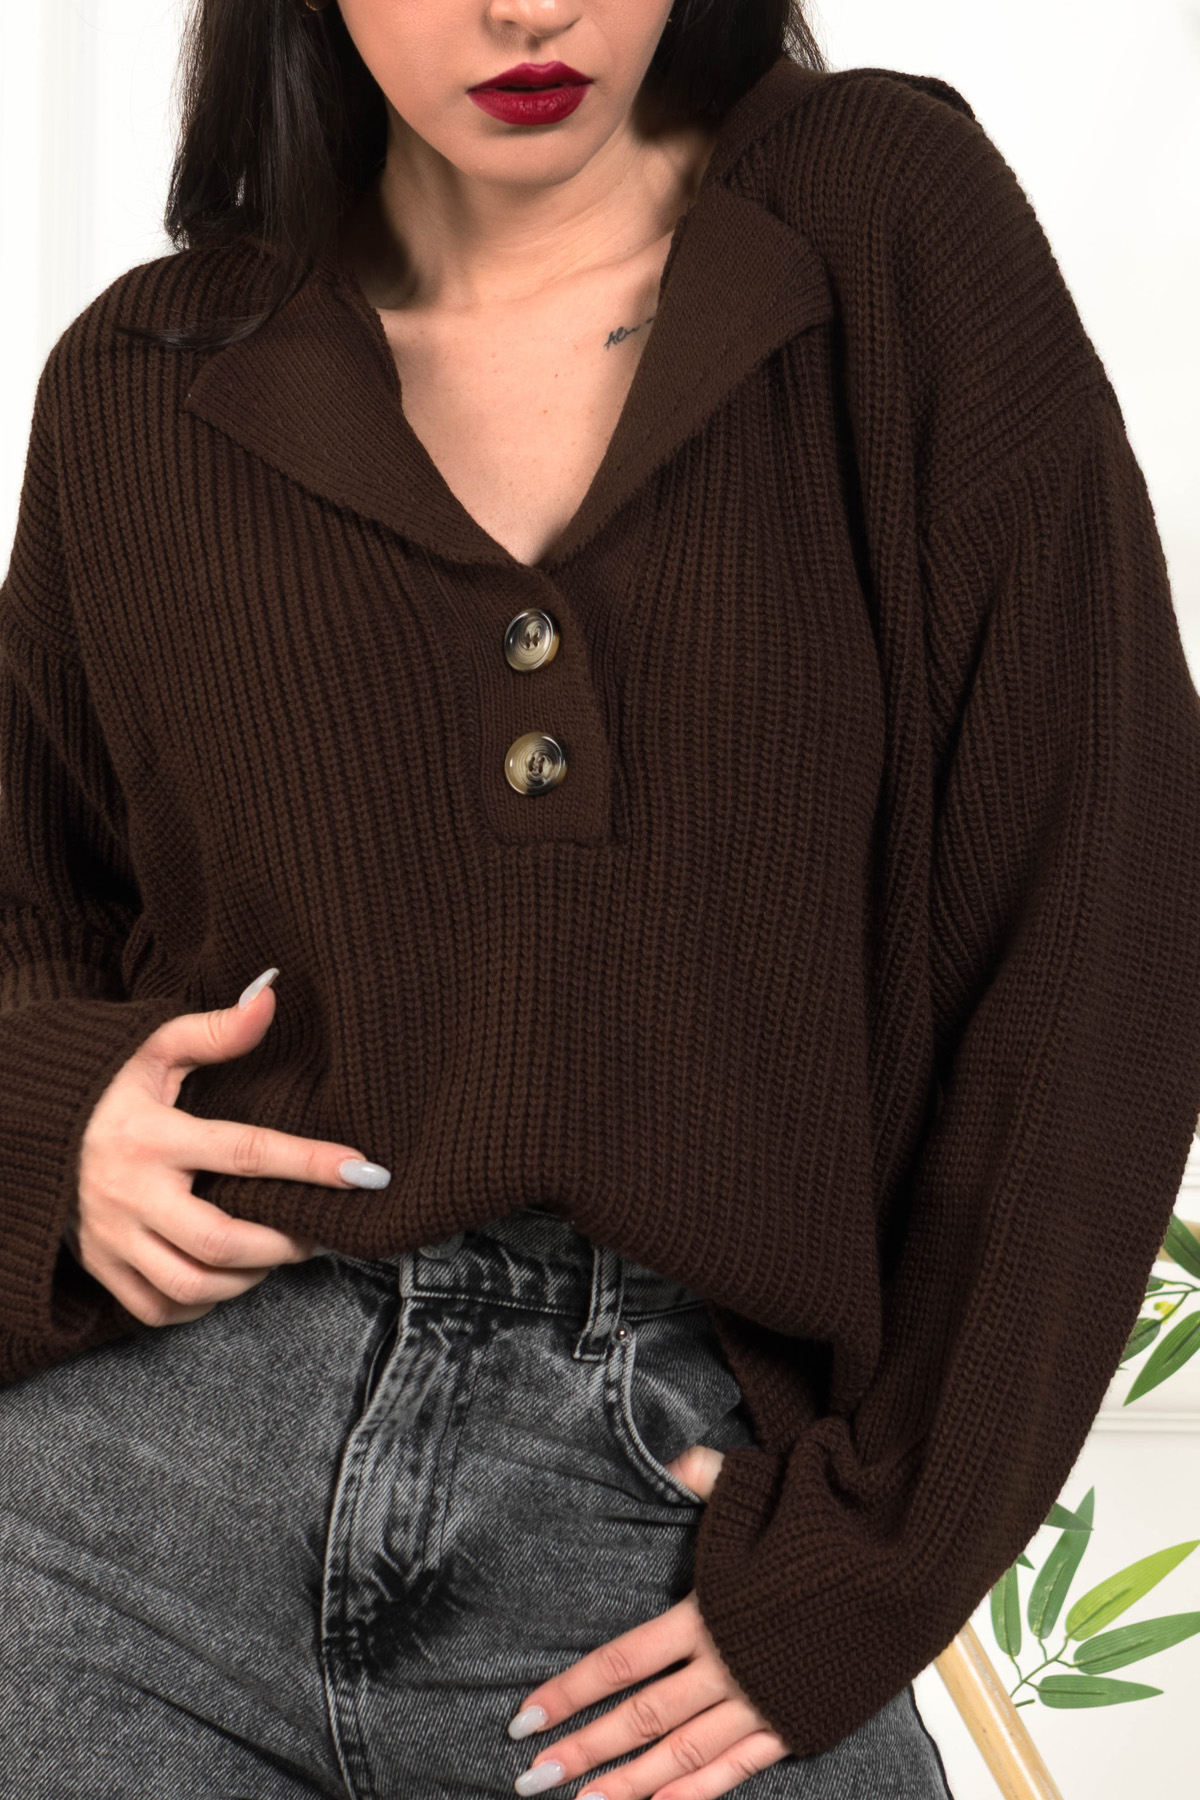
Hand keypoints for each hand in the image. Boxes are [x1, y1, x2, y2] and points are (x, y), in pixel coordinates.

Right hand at [65, 968, 389, 1327]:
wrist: (27, 1125)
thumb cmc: (104, 1086)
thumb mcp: (153, 1048)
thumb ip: (216, 1030)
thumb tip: (270, 996)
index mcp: (152, 1136)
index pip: (245, 1152)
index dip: (309, 1164)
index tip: (364, 1171)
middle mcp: (131, 1193)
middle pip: (221, 1242)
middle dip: (284, 1245)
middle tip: (317, 1231)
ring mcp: (111, 1237)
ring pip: (190, 1286)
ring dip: (247, 1280)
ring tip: (274, 1253)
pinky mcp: (99, 1266)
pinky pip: (156, 1308)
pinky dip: (200, 1305)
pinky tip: (224, 1278)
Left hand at [506, 1445, 792, 1799]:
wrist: (903, 1566)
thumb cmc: (824, 1525)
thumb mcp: (756, 1491)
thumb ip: (703, 1478)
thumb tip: (668, 1459)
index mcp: (709, 1609)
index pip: (623, 1660)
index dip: (572, 1690)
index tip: (525, 1714)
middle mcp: (727, 1663)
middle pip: (641, 1717)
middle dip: (584, 1750)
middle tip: (531, 1777)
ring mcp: (761, 1699)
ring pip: (682, 1756)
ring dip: (629, 1786)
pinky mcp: (796, 1721)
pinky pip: (737, 1769)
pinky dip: (695, 1794)